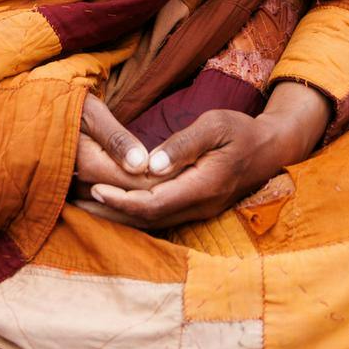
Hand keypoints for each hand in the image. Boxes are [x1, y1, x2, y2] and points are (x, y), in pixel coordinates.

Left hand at [80, 81, 331, 229]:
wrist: (272, 148)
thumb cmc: (242, 130)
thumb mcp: (215, 125)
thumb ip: (184, 145)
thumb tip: (151, 165)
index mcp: (204, 186)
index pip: (154, 202)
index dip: (122, 199)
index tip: (96, 186)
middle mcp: (201, 206)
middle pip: (148, 220)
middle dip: (111, 211)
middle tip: (76, 198)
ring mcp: (200, 211)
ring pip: (153, 223)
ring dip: (119, 215)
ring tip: (86, 203)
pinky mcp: (197, 208)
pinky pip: (161, 217)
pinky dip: (134, 212)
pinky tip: (114, 203)